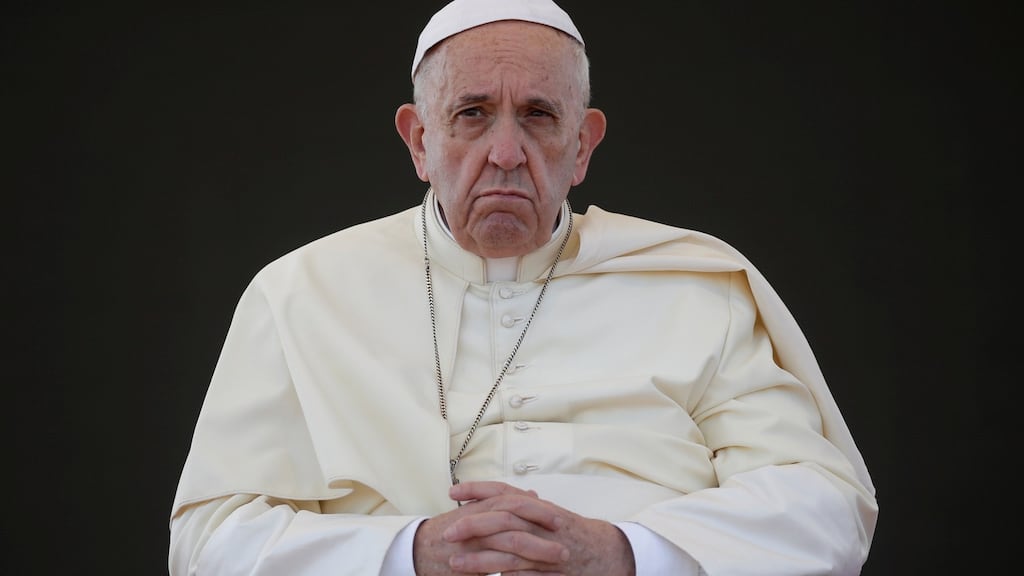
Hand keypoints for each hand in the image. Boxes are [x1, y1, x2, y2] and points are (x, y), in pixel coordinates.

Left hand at [413, 481, 635, 575]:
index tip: (452, 492)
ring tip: (454, 563)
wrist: (609, 552)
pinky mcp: (551, 573)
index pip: (504, 492)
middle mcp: (541, 524)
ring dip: (480, 559)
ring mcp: (546, 549)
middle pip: (503, 518)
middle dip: (473, 524)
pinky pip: (526, 575)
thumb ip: (523, 506)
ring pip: (509, 550)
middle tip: (447, 532)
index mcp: (538, 508)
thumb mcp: (546, 514)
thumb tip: (494, 499)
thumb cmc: (574, 533)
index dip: (478, 490)